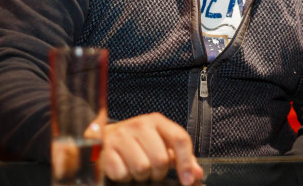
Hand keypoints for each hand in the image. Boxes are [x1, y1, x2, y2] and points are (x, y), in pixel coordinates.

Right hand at [84, 112, 202, 184]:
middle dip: (158, 172)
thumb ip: (182, 159)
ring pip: (142, 168)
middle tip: (152, 171)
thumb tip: (196, 175)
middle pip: (161, 159)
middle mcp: (140, 124)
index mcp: (157, 122)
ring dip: (140, 176)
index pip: (179, 139)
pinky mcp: (107, 148)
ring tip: (136, 168)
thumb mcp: (162, 144)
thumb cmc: (138, 143)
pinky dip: (124, 176)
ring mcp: (122, 135)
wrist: (106, 139)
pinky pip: (122, 173)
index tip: (188, 180)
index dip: (186, 163)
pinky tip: (123, 167)